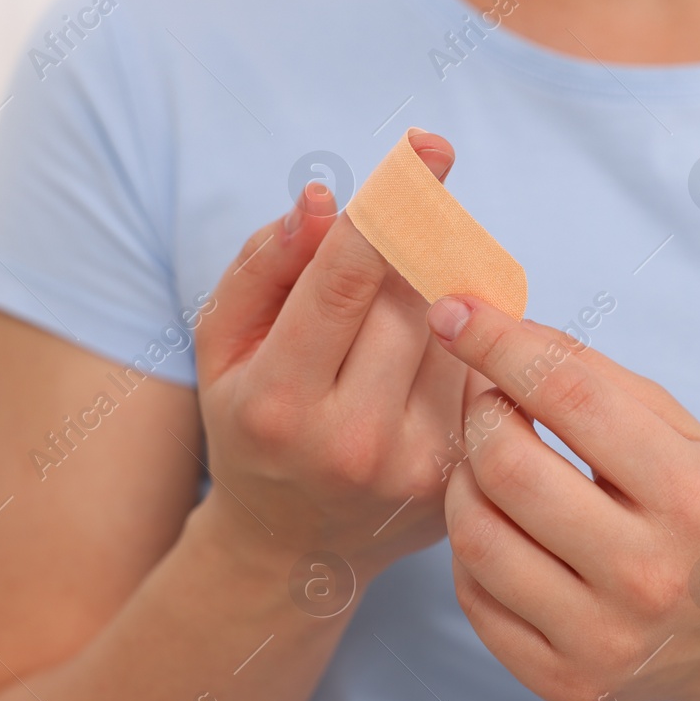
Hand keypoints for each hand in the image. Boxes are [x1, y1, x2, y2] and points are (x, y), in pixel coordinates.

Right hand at [193, 133, 470, 579]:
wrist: (291, 551)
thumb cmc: (251, 425)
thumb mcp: (223, 347)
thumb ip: (264, 265)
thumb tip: (322, 201)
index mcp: (279, 401)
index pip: (345, 281)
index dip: (391, 207)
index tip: (429, 149)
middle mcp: (351, 440)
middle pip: (409, 300)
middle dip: (414, 247)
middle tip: (416, 212)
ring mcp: (414, 467)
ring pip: (453, 334)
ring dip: (437, 297)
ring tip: (397, 314)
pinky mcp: (459, 480)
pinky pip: (476, 376)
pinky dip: (461, 346)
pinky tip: (424, 362)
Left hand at [426, 295, 699, 700]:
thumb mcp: (681, 432)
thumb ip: (594, 377)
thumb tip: (499, 328)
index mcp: (689, 495)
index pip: (568, 398)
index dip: (498, 344)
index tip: (453, 310)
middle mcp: (649, 573)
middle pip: (507, 468)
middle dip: (480, 416)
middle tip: (490, 404)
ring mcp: (603, 637)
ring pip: (476, 534)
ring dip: (464, 481)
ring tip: (491, 466)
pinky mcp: (563, 681)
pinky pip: (473, 595)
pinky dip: (470, 548)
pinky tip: (501, 528)